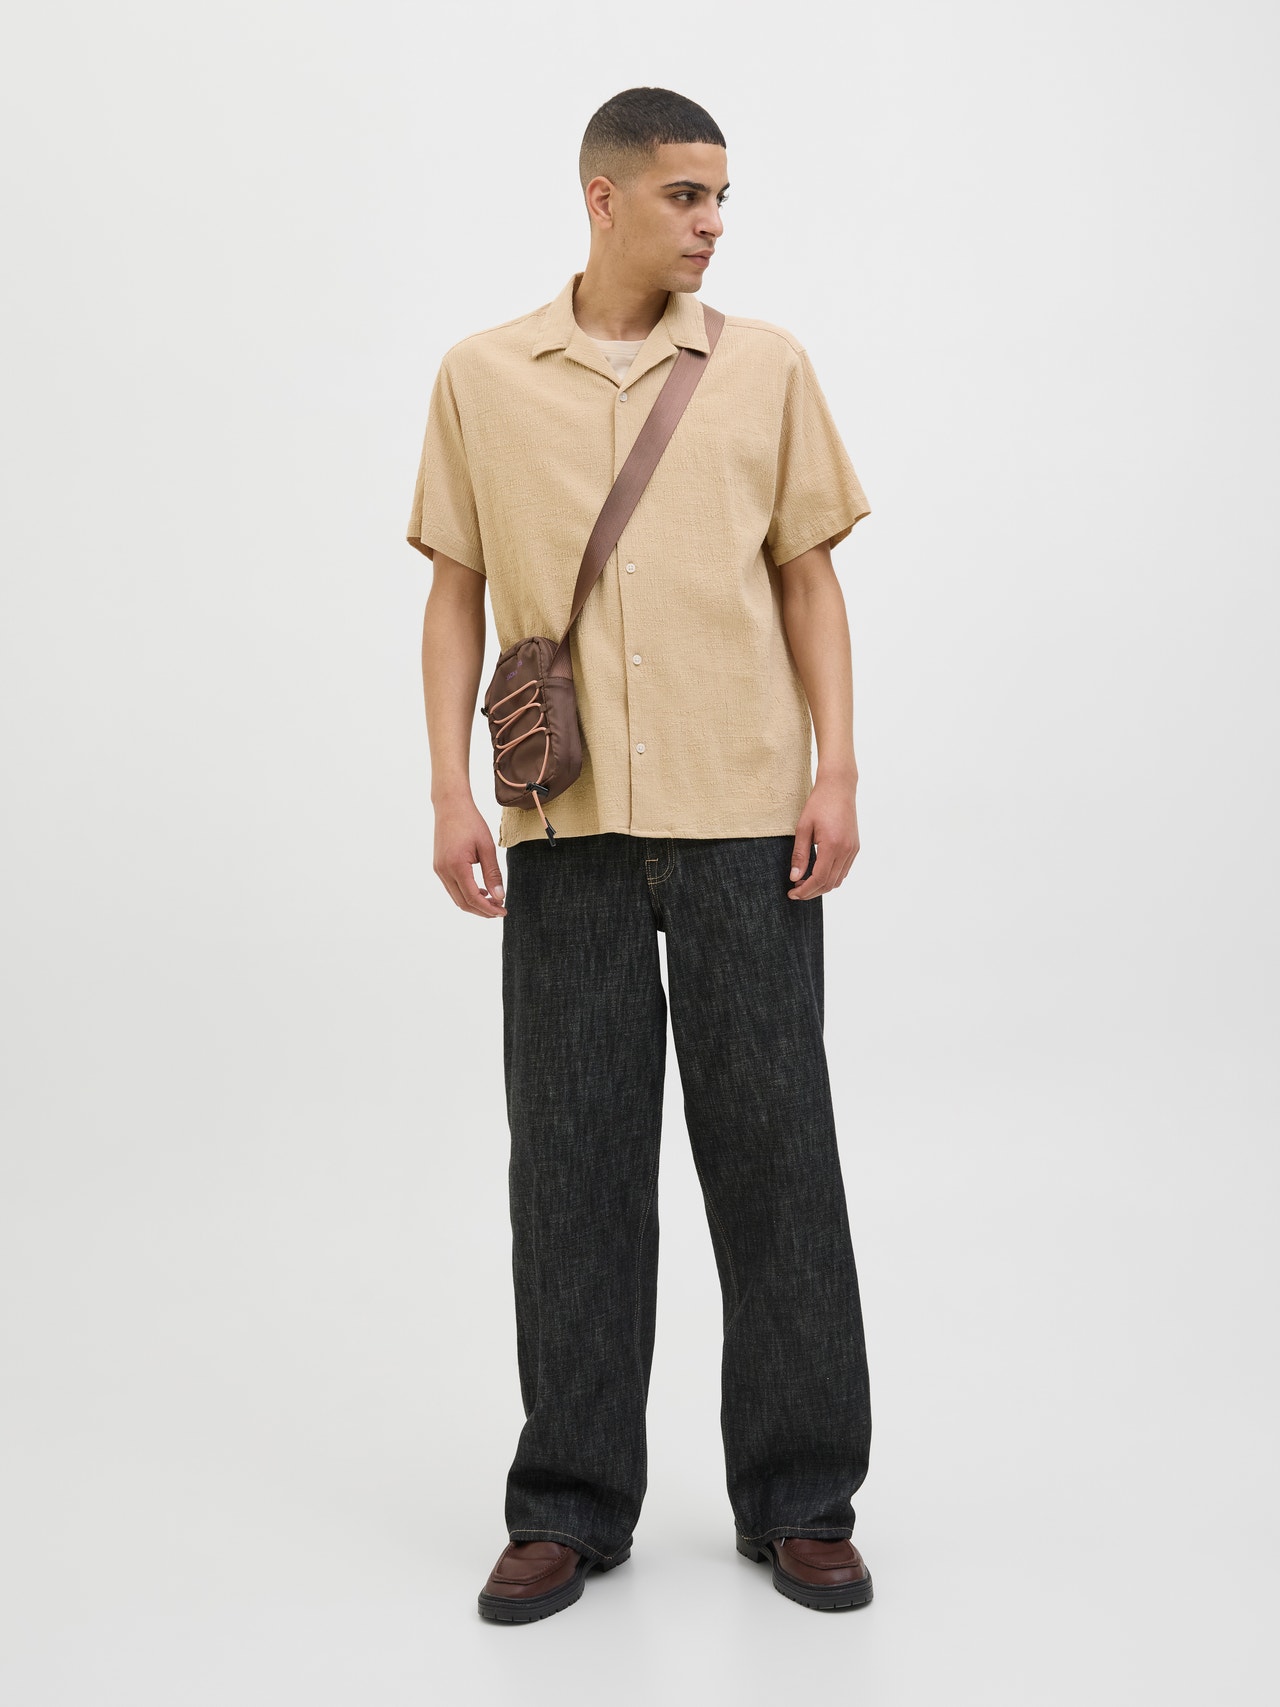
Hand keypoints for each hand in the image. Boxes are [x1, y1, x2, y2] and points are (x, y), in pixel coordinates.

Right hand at [433, 798, 506, 917]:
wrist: (450, 806)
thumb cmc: (470, 822)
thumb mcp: (487, 847)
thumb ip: (493, 874)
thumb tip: (499, 897)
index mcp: (456, 866)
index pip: (473, 898)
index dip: (489, 909)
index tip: (503, 911)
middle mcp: (444, 871)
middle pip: (463, 903)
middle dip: (482, 911)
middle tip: (500, 910)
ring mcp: (439, 869)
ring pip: (456, 897)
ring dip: (474, 903)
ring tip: (493, 901)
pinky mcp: (438, 866)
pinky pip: (452, 888)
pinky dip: (466, 893)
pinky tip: (480, 890)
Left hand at [787, 774, 858, 900]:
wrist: (839, 788)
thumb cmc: (819, 804)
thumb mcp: (803, 828)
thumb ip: (799, 855)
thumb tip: (794, 878)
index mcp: (832, 845)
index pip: (819, 878)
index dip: (805, 890)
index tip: (792, 893)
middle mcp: (846, 850)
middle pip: (830, 883)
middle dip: (812, 892)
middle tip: (796, 891)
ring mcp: (853, 850)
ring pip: (838, 879)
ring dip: (822, 886)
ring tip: (804, 883)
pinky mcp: (855, 847)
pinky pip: (844, 870)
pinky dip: (831, 877)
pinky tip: (817, 873)